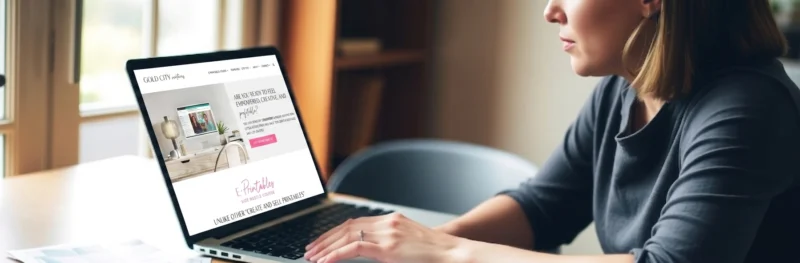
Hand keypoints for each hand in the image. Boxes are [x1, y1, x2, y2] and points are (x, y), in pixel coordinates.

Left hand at [304, 213, 466, 262]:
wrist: (455, 254)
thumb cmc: (437, 256)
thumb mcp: (410, 246)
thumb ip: (390, 247)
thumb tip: (374, 253)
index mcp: (392, 220)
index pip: (355, 222)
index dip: (335, 232)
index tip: (322, 242)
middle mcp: (388, 222)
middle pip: (347, 226)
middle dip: (325, 238)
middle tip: (310, 250)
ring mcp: (388, 233)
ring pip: (346, 236)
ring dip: (325, 247)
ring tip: (312, 257)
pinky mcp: (388, 247)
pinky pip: (353, 248)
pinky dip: (335, 254)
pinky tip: (325, 261)